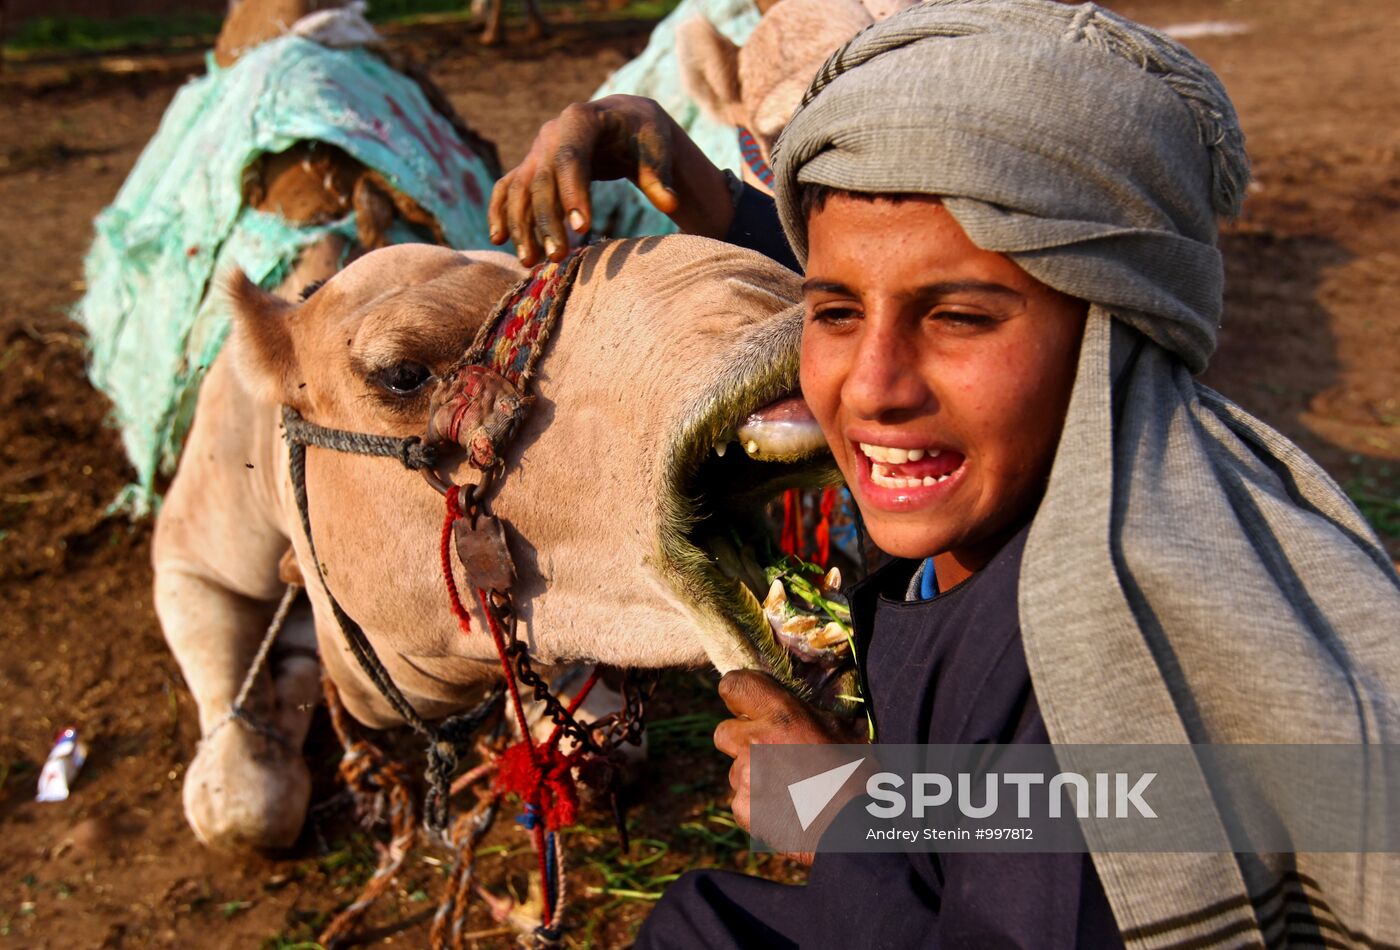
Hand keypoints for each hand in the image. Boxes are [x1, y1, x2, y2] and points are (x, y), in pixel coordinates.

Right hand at [488, 95, 733, 265]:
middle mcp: (551, 133)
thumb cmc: (642, 134)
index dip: (573, 193)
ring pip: (519, 189)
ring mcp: (537, 150)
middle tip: (558, 257)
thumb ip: (658, 175)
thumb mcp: (656, 146)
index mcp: (581, 119)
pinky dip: (500, 213)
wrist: (622, 120)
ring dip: (521, 226)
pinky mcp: (530, 167)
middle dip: (546, 220)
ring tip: (530, 262)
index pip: (571, 158)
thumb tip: (670, 204)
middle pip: (541, 180)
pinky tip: (499, 240)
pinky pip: (507, 190)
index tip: (583, 229)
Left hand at [713, 670, 854, 862]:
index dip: (739, 694)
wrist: (855, 830)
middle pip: (724, 732)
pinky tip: (785, 809)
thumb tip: (810, 706)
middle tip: (768, 750)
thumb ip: (815, 715)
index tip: (748, 703)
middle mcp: (755, 742)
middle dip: (741, 739)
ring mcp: (746, 778)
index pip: (734, 685)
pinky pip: (741, 801)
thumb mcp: (846, 731)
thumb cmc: (858, 777)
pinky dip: (757, 805)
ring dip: (753, 775)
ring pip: (736, 770)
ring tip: (788, 788)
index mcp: (782, 715)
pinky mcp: (744, 809)